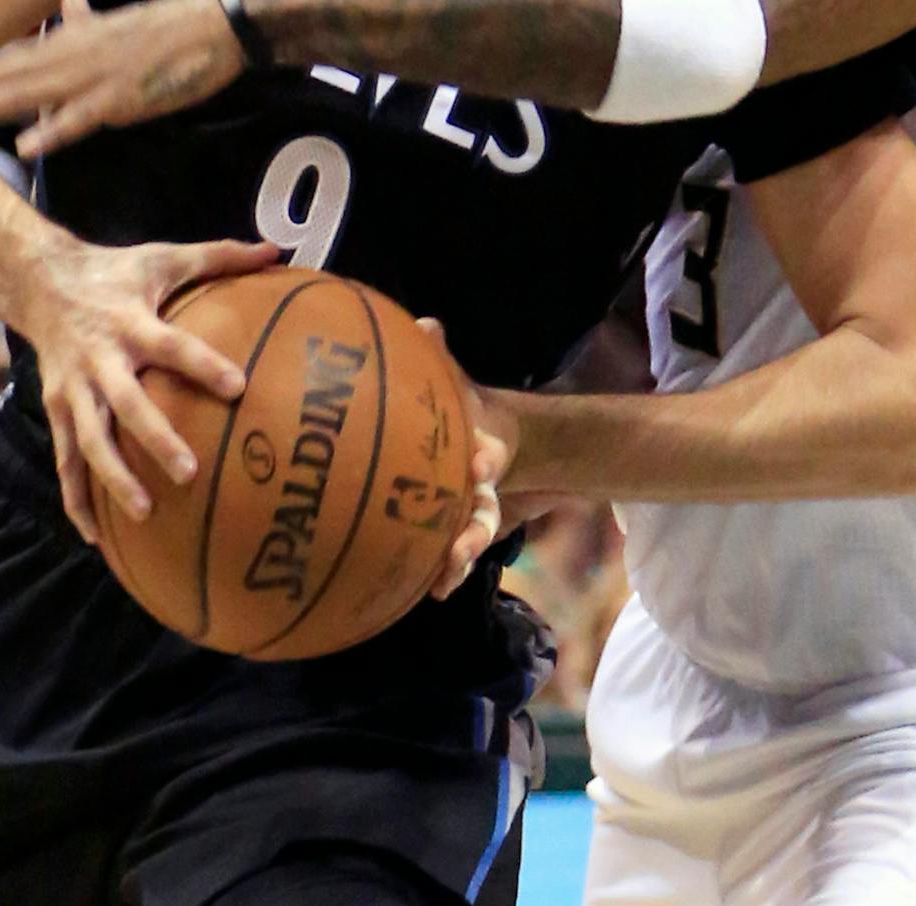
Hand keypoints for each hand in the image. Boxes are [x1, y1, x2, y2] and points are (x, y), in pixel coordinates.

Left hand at [0, 0, 246, 153]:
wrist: (215, 23)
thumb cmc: (165, 29)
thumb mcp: (113, 22)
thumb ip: (81, 16)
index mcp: (57, 48)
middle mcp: (61, 60)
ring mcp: (88, 78)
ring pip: (20, 99)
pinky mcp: (121, 96)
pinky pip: (81, 118)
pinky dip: (53, 131)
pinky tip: (24, 146)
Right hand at [18, 233, 281, 543]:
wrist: (36, 280)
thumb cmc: (115, 272)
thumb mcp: (163, 257)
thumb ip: (219, 256)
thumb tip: (274, 251)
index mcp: (130, 322)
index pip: (172, 345)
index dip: (203, 364)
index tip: (238, 386)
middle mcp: (99, 360)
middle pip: (125, 404)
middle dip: (154, 439)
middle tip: (189, 472)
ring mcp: (72, 389)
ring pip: (89, 441)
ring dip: (114, 478)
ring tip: (144, 513)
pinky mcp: (56, 409)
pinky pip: (65, 460)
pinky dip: (76, 499)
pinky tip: (96, 537)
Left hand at [415, 318, 518, 599]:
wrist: (476, 440)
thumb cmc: (456, 408)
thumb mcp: (449, 382)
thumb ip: (439, 357)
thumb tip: (427, 323)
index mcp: (479, 446)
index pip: (489, 450)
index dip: (488, 456)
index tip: (485, 461)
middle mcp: (479, 485)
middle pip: (484, 507)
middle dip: (476, 526)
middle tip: (465, 543)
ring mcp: (468, 512)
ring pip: (469, 538)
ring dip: (462, 557)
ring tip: (448, 573)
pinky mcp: (450, 534)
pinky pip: (447, 558)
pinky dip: (444, 575)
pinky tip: (431, 592)